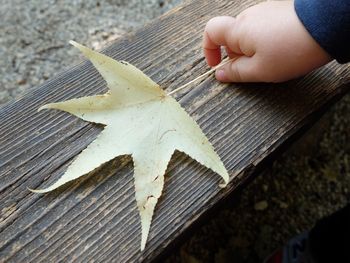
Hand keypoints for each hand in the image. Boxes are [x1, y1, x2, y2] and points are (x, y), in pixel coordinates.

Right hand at [203, 0, 330, 82]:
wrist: (328, 26)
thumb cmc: (292, 50)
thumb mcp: (260, 70)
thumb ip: (236, 73)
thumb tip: (220, 74)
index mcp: (239, 30)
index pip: (211, 32)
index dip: (209, 50)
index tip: (217, 65)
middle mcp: (248, 16)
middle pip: (231, 36)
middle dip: (236, 55)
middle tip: (253, 69)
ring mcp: (265, 11)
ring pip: (248, 33)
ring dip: (252, 49)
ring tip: (273, 60)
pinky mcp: (279, 11)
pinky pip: (263, 28)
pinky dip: (265, 41)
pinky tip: (282, 49)